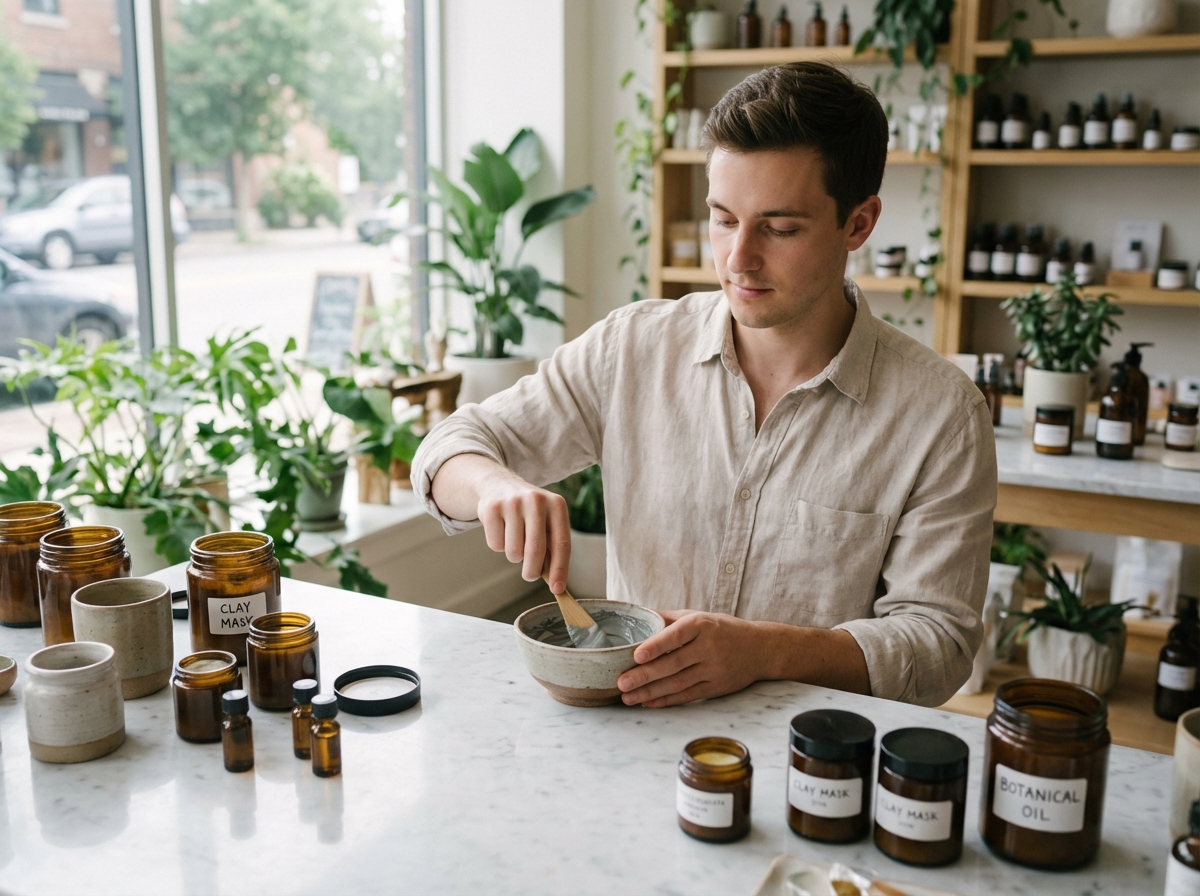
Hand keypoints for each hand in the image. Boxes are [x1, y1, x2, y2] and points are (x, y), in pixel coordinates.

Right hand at [476, 471, 571, 593]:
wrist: (499, 484)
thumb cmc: (529, 512)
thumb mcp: (547, 521)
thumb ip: (552, 546)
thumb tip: (556, 583)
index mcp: (557, 505)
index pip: (561, 544)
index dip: (560, 570)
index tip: (557, 589)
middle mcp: (536, 500)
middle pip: (536, 550)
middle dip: (532, 571)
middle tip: (529, 576)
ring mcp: (512, 502)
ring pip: (513, 551)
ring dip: (514, 556)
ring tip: (515, 540)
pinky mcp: (491, 508)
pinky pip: (495, 545)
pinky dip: (498, 545)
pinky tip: (501, 530)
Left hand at [617, 610, 767, 707]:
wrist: (760, 648)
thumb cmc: (722, 629)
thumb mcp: (698, 616)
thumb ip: (668, 619)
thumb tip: (636, 616)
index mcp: (702, 625)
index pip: (676, 635)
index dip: (656, 646)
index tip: (636, 655)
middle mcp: (709, 647)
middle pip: (673, 663)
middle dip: (645, 675)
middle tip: (621, 683)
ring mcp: (714, 669)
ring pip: (678, 683)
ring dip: (650, 692)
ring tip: (627, 697)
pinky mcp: (716, 688)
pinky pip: (688, 696)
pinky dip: (666, 701)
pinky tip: (648, 702)